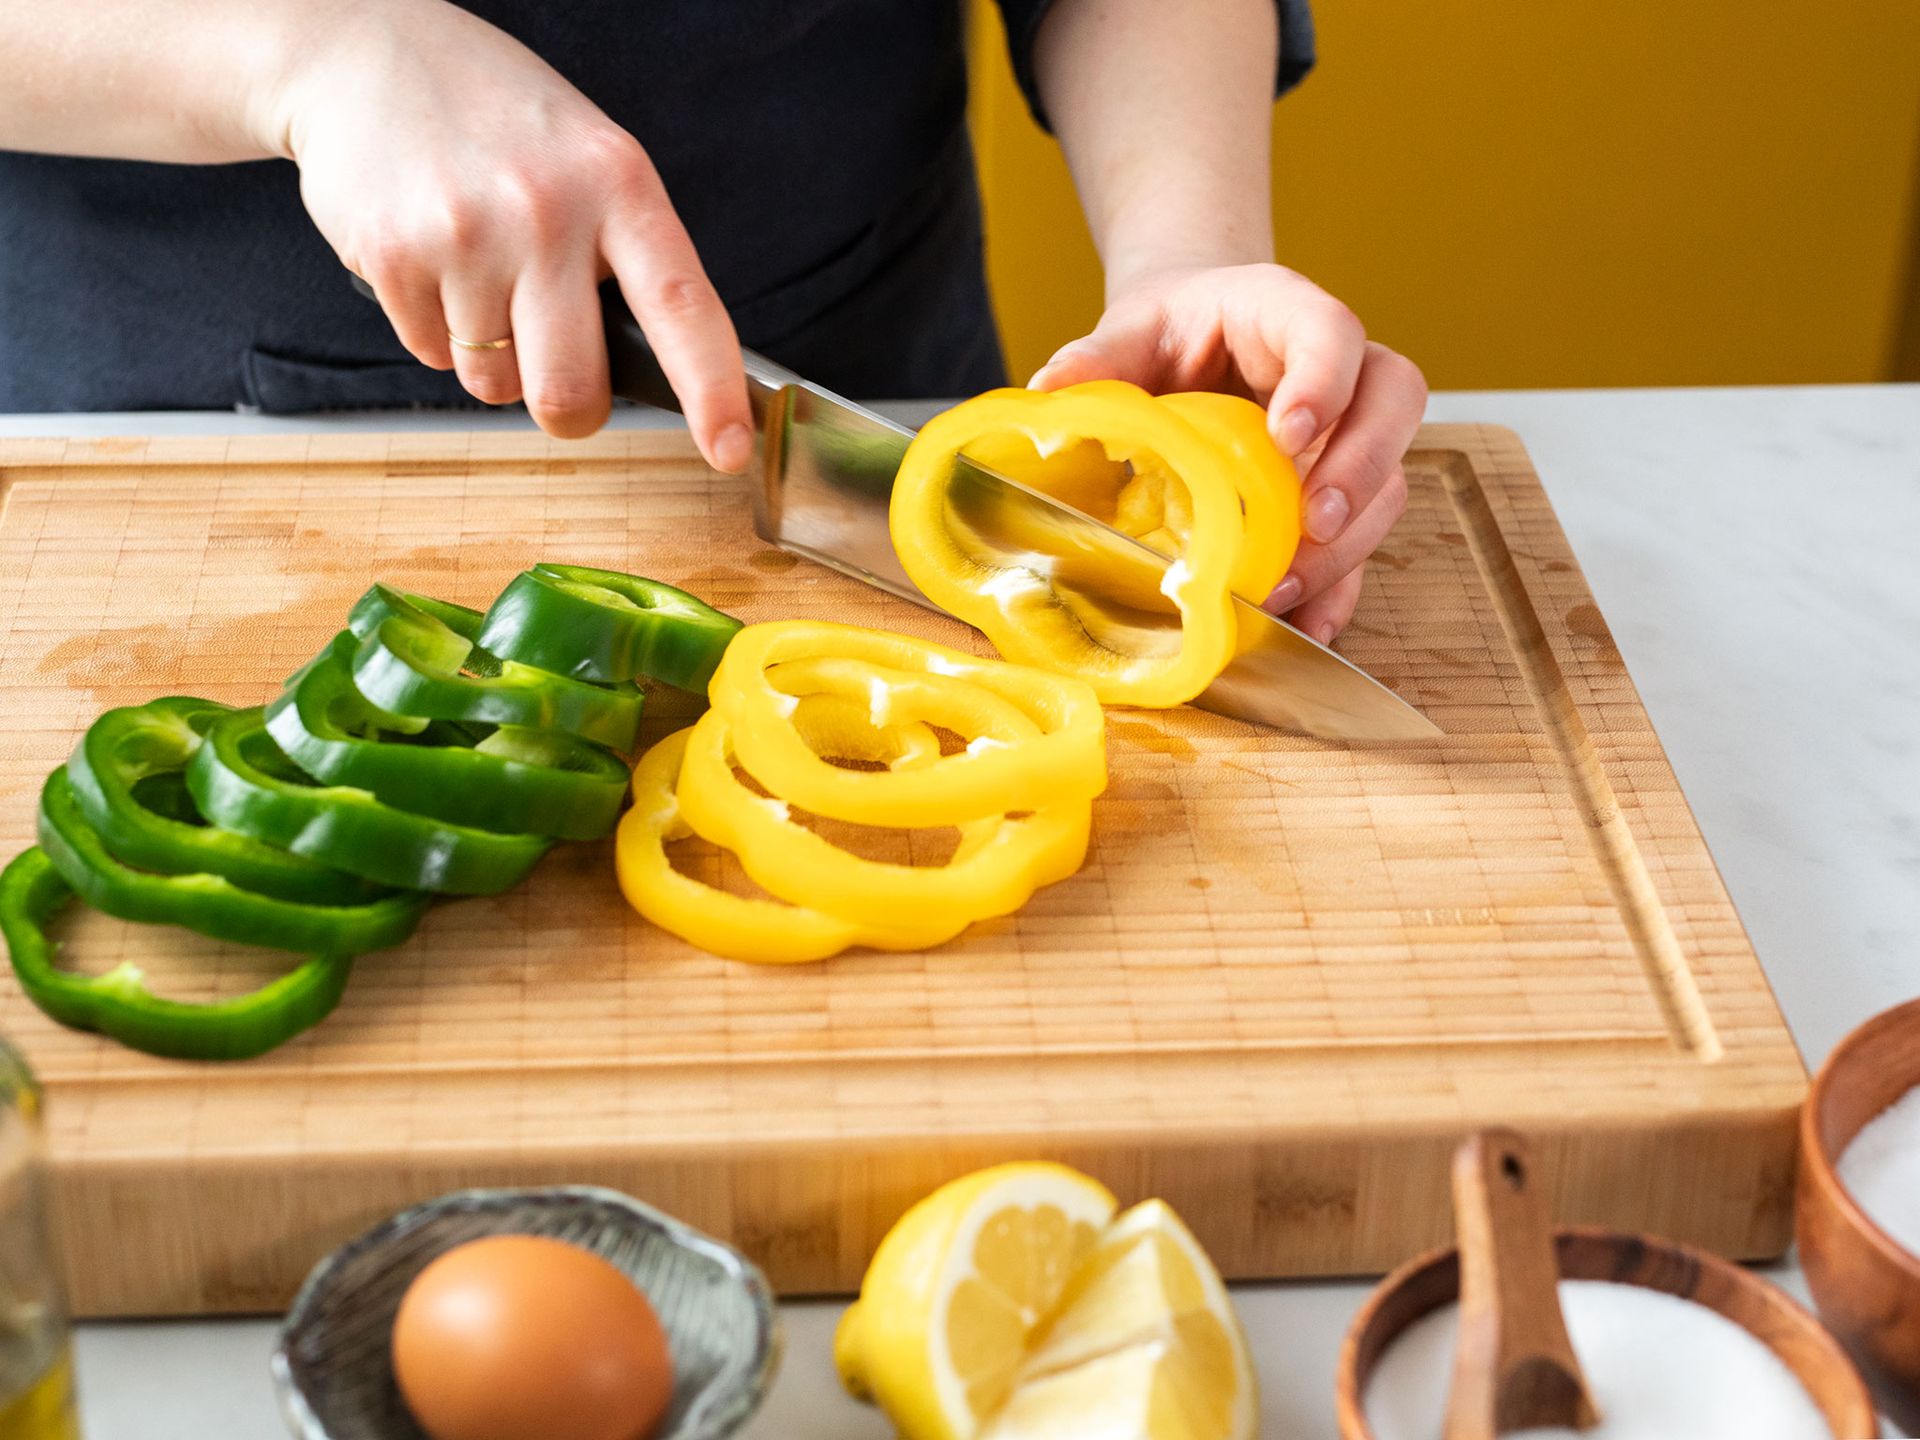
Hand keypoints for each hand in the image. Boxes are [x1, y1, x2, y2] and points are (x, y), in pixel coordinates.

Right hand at [269, 0, 750, 465]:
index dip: (712, 391)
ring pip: (495, 384)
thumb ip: (628, 256)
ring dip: (493, 358)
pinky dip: (436, 329)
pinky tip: (434, 261)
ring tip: (481, 276)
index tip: (731, 450)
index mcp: (618, 183)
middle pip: (571, 391)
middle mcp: (547, 210)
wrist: (362, 52)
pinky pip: (432, 355)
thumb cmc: (499, 122)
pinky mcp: (393, 256)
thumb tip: (661, 372)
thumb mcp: (591, 160)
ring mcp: (466, 236)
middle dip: (569, 410)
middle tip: (561, 377)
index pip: (683, 308)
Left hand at [1029, 263, 1426, 642]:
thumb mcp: (1130, 331)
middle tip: (1313, 519)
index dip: (1324, 381)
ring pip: (1389, 480)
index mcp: (1288, 311)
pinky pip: (1361, 541)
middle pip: (1394, 401)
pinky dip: (1341, 587)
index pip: (1332, 331)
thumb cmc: (1171, 332)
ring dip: (1346, 541)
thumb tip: (1048, 389)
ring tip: (1287, 585)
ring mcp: (1349, 433)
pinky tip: (1311, 625)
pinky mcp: (1341, 493)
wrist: (1191, 344)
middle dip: (1360, 468)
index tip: (1288, 433)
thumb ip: (1098, 357)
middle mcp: (1342, 369)